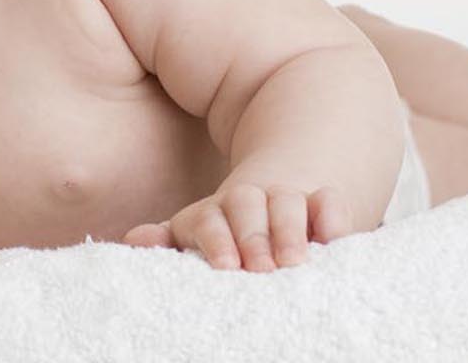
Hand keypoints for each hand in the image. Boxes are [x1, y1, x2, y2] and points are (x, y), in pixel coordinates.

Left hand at [121, 181, 352, 271]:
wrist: (272, 202)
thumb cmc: (228, 238)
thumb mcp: (196, 237)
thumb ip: (169, 240)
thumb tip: (133, 240)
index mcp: (213, 212)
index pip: (207, 218)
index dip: (216, 239)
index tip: (226, 266)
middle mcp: (248, 200)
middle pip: (245, 204)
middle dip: (253, 235)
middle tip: (262, 270)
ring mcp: (286, 198)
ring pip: (286, 200)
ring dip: (289, 229)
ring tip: (295, 263)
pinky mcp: (322, 204)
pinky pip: (329, 200)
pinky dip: (332, 215)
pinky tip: (334, 238)